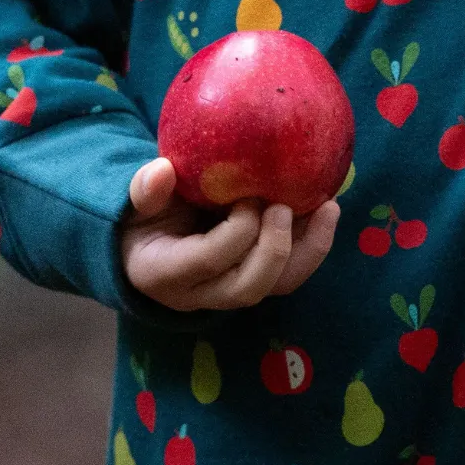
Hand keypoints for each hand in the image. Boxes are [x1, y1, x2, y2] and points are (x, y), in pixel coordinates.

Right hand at [119, 155, 340, 311]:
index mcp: (166, 273)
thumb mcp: (137, 204)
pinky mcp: (255, 280)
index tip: (245, 196)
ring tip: (327, 208)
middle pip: (249, 287)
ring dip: (307, 248)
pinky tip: (327, 210)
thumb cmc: (144, 218)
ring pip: (277, 286)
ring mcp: (231, 292)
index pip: (210, 260)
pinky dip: (312, 244)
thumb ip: (145, 190)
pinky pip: (289, 274)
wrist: (147, 244)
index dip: (236, 230)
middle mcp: (201, 294)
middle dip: (274, 247)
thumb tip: (161, 170)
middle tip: (283, 205)